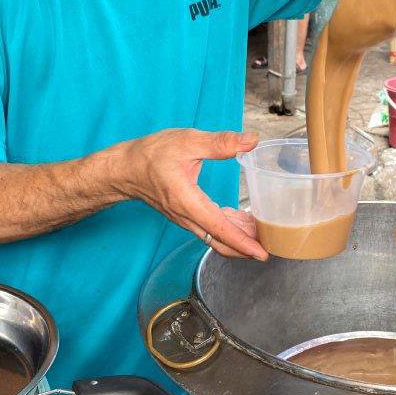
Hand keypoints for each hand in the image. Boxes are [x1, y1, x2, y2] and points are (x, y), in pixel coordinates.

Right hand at [119, 129, 267, 259]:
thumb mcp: (187, 141)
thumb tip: (251, 141)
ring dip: (237, 238)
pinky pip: (208, 228)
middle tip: (270, 248)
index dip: (242, 242)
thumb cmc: (151, 155)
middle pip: (219, 242)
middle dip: (244, 248)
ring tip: (262, 234)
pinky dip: (227, 229)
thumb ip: (220, 143)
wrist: (125, 168)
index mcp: (187, 201)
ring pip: (214, 237)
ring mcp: (184, 218)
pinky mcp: (185, 215)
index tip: (261, 253)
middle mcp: (186, 216)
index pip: (219, 228)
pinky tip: (242, 221)